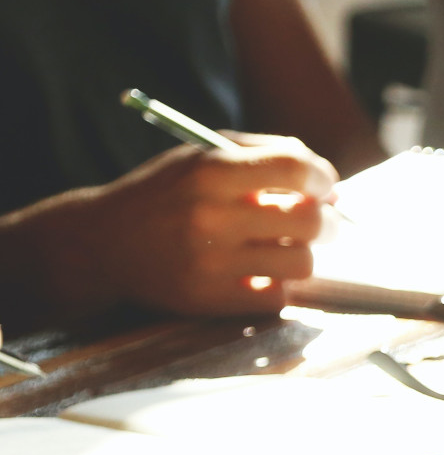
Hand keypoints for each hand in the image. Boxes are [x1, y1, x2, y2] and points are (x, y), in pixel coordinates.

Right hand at [13, 134, 333, 320]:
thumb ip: (265, 155)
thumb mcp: (202, 156)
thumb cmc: (166, 194)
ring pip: (301, 264)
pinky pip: (276, 297)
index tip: (323, 187)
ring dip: (301, 255)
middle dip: (325, 221)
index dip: (322, 178)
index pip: (294, 168)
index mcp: (209, 170)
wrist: (102, 243)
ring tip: (285, 247)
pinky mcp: (209, 299)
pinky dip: (277, 285)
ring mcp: (209, 262)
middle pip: (309, 221)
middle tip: (317, 222)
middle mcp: (210, 216)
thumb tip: (330, 184)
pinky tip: (260, 273)